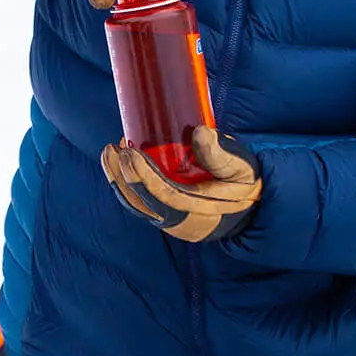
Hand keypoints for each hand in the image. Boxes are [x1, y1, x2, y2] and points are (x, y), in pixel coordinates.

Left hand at [100, 128, 261, 243]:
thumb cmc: (243, 184)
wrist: (246, 207)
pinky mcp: (163, 216)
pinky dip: (124, 184)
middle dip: (124, 177)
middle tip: (114, 149)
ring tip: (109, 153)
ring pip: (137, 205)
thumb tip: (200, 133)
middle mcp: (181, 222)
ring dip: (118, 180)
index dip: (145, 177)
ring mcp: (169, 222)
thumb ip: (224, 154)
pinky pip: (138, 203)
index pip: (166, 197)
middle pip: (143, 204)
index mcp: (201, 211)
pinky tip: (117, 163)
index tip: (130, 153)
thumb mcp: (243, 168)